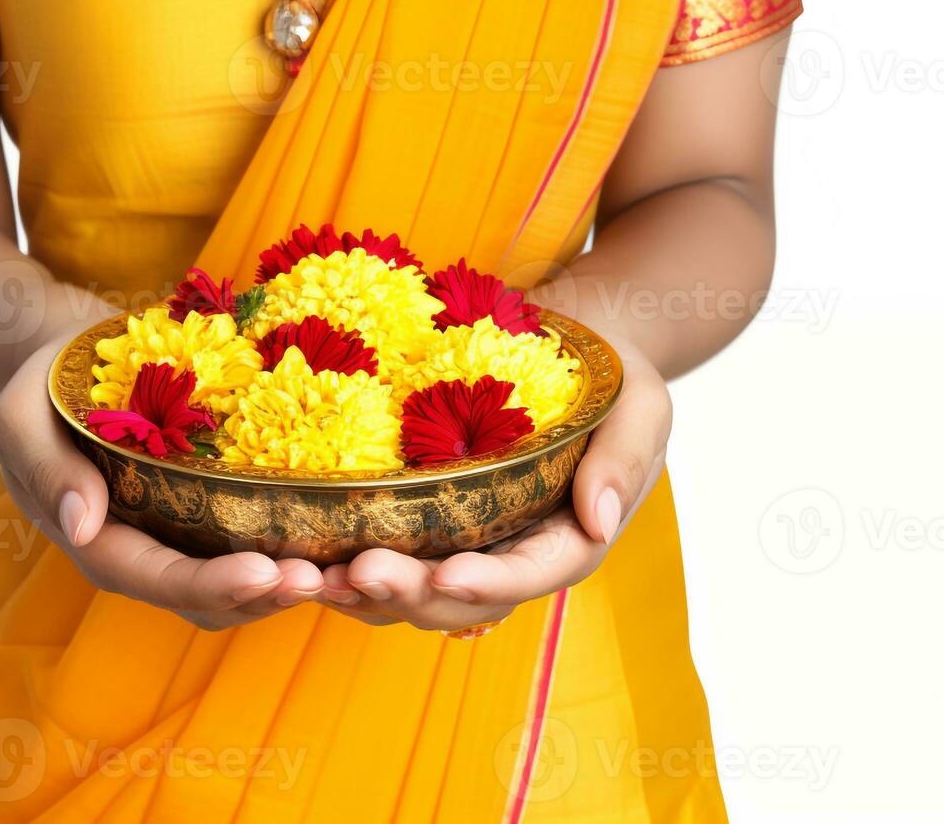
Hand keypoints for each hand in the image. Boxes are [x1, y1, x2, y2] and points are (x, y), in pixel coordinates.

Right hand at [0, 335, 325, 629]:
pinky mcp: (208, 515)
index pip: (155, 577)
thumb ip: (47, 470)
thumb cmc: (45, 383)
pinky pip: (252, 546)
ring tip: (340, 572)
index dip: (211, 583)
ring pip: (236, 589)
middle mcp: (141, 552)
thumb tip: (79, 527)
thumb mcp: (23, 415)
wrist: (73, 357)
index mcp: (96, 539)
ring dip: (286, 587)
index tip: (265, 572)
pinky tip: (339, 542)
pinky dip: (292, 552)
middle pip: (205, 599)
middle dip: (264, 596)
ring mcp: (177, 538)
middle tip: (321, 578)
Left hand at [319, 334, 670, 629]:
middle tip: (360, 574)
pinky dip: (344, 562)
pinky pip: (385, 554)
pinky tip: (302, 554)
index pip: (530, 575)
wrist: (565, 344)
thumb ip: (625, 460)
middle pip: (459, 599)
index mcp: (570, 539)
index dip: (487, 582)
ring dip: (364, 593)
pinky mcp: (424, 519)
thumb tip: (601, 521)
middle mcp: (512, 554)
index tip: (446, 575)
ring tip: (316, 578)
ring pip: (412, 592)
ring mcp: (465, 542)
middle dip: (409, 594)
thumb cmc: (609, 374)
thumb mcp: (641, 405)